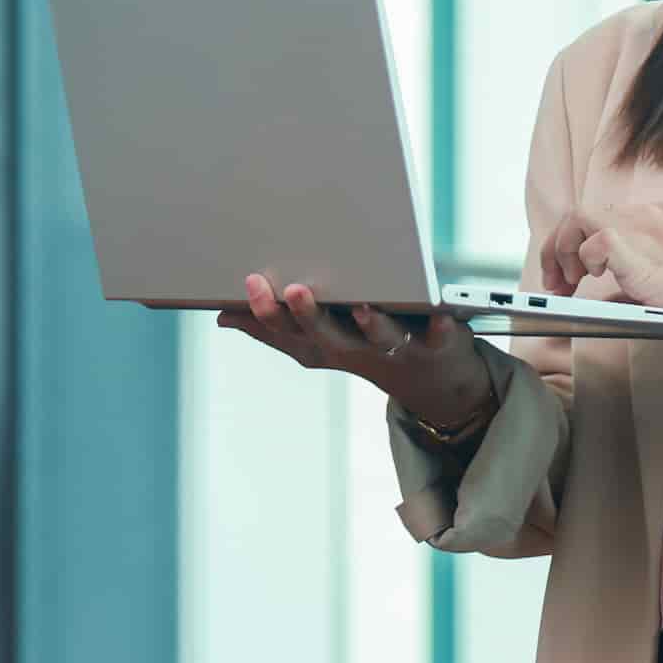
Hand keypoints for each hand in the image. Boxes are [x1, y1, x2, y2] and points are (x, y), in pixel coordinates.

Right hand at [216, 275, 491, 427]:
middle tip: (294, 289)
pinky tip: (440, 313)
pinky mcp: (436, 341)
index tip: (250, 281)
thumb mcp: (315, 341)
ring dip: (370, 324)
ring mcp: (395, 347)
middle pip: (327, 335)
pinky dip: (439, 326)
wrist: (431, 381)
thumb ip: (274, 327)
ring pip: (380, 337)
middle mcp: (354, 348)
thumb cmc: (364, 346)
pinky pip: (438, 334)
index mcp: (322, 343)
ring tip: (362, 306)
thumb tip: (221, 315)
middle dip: (309, 315)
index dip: (267, 311)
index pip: (287, 330)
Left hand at [539, 203, 662, 322]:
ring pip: (579, 218)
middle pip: (578, 214)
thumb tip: (603, 300)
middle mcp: (645, 214)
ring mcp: (644, 227)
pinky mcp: (642, 249)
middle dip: (557, 249)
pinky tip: (592, 280)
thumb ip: (634, 283)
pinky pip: (596, 240)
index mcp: (652, 218)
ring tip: (567, 284)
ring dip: (563, 252)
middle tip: (554, 285)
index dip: (570, 245)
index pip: (594, 217)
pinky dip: (585, 260)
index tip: (566, 277)